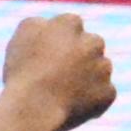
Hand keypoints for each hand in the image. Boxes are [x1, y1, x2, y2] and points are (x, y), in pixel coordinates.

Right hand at [9, 12, 117, 130]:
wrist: (35, 107)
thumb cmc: (24, 70)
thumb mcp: (22, 36)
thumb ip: (38, 23)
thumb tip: (47, 24)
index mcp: (70, 23)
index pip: (67, 25)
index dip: (53, 41)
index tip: (41, 55)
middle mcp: (93, 42)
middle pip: (87, 46)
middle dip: (75, 56)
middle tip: (51, 74)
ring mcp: (104, 68)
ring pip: (96, 70)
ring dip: (83, 78)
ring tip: (57, 92)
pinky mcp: (108, 93)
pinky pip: (100, 95)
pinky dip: (88, 100)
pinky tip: (67, 106)